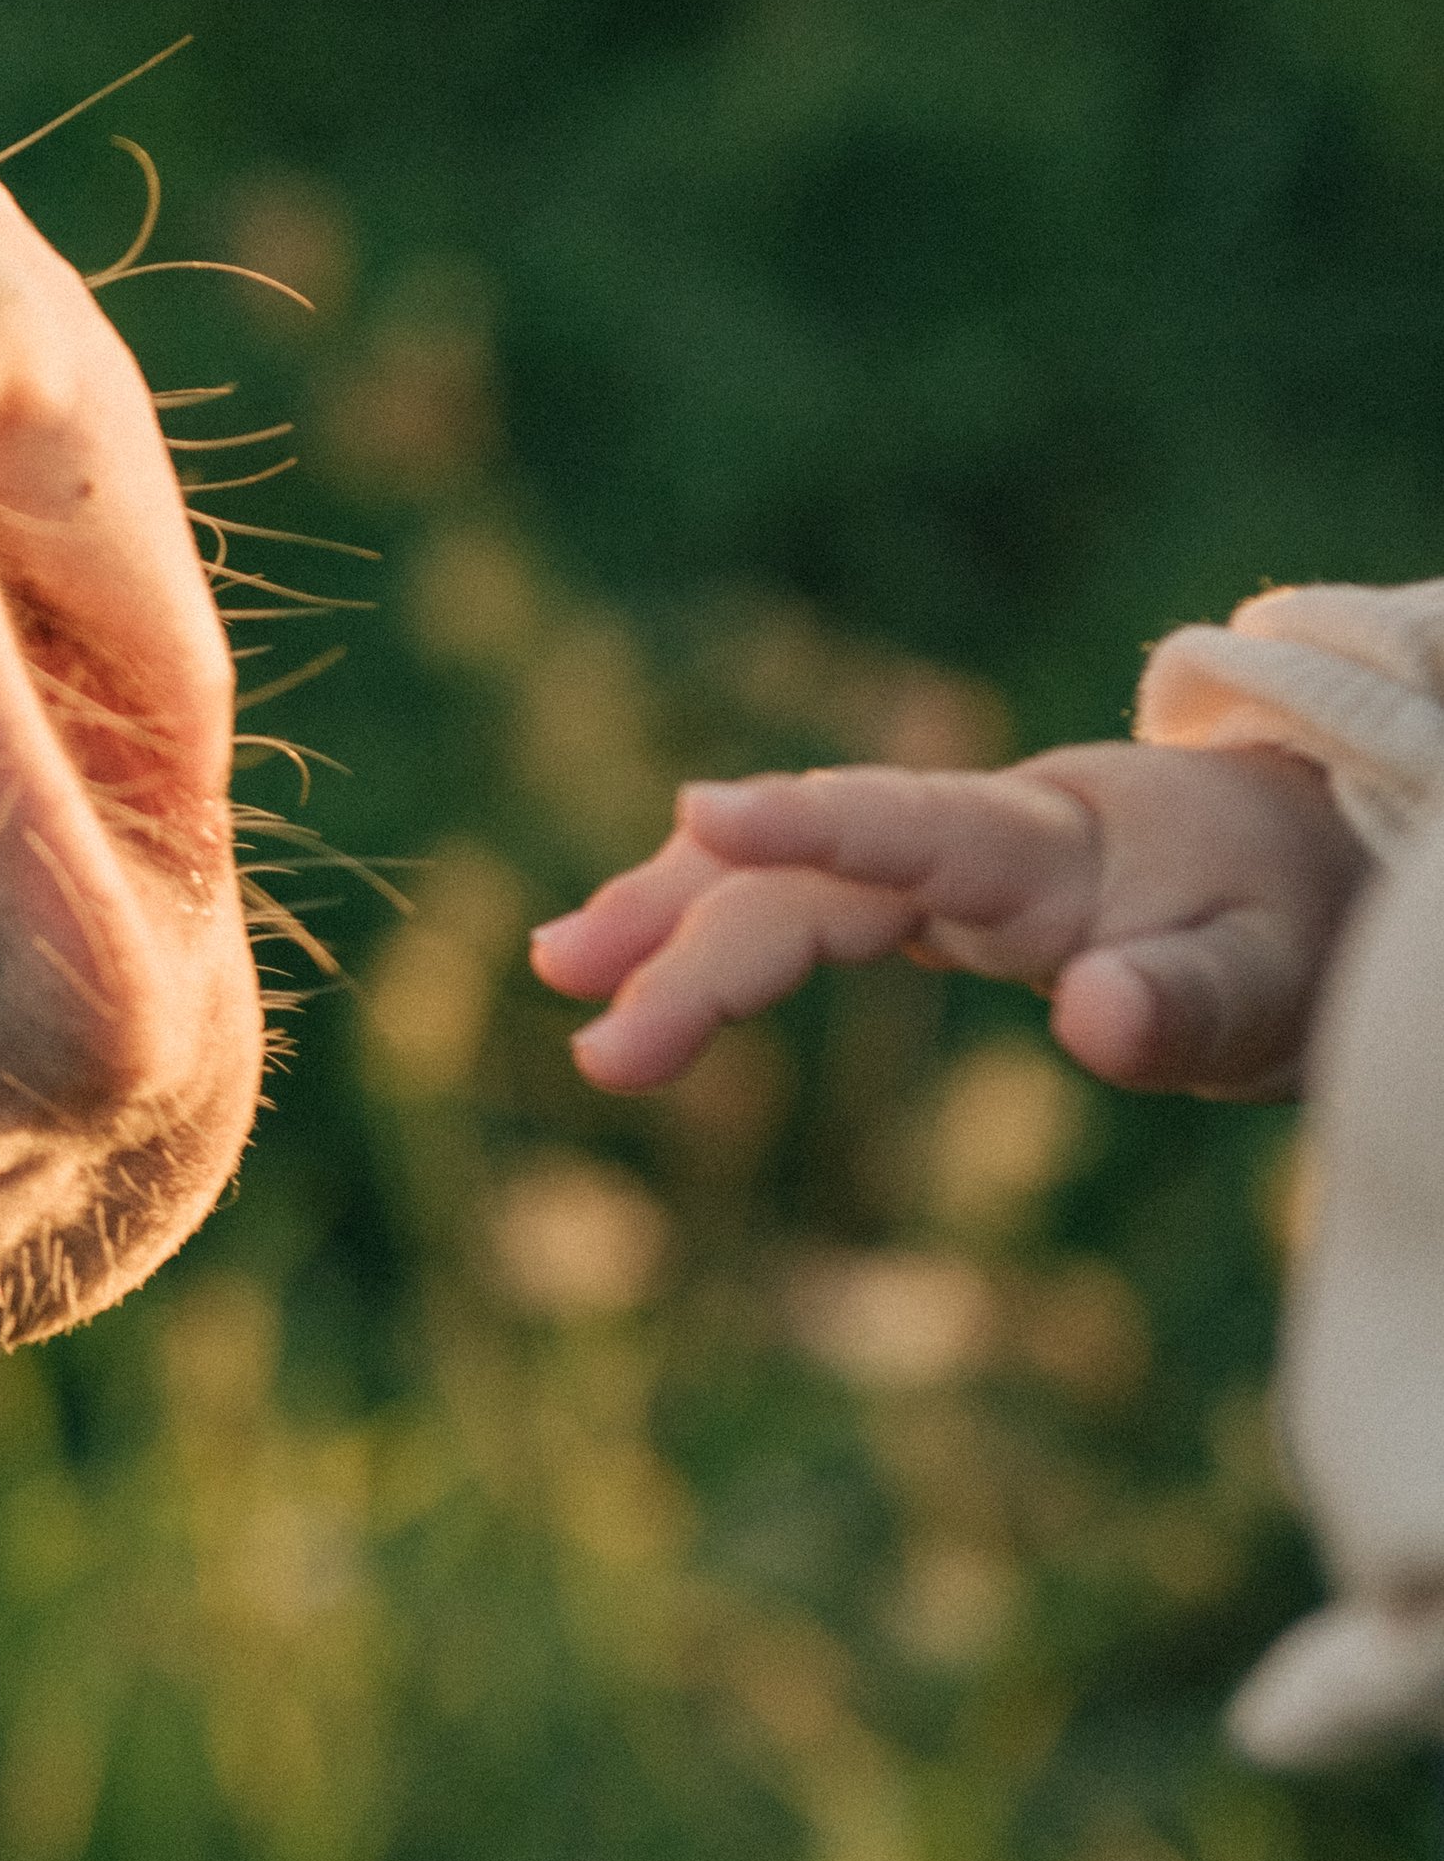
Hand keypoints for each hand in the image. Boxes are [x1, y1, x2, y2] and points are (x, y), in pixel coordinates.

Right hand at [531, 743, 1367, 1100]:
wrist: (1302, 866)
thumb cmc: (1291, 926)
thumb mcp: (1271, 986)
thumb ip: (1185, 1004)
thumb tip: (1091, 1019)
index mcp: (1051, 846)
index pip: (914, 824)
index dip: (810, 820)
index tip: (702, 813)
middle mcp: (975, 837)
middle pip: (813, 879)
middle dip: (696, 945)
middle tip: (600, 1046)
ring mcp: (942, 863)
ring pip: (786, 876)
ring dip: (669, 915)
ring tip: (558, 964)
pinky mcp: (930, 897)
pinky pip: (804, 900)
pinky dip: (714, 925)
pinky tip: (638, 962)